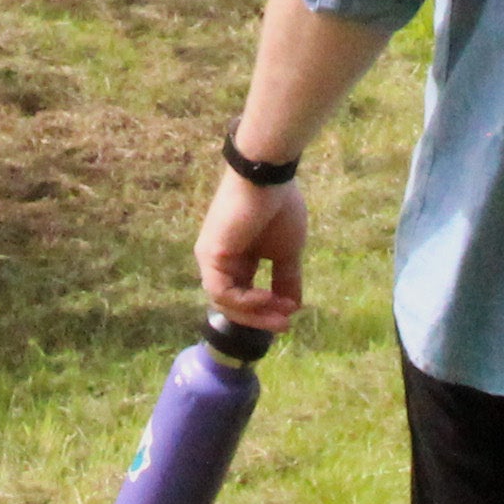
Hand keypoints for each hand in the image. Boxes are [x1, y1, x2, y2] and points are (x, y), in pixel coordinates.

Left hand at [198, 167, 307, 333]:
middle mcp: (220, 263)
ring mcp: (212, 259)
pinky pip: (222, 291)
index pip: (244, 298)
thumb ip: (286, 279)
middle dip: (261, 318)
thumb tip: (293, 308)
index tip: (290, 317)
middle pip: (234, 305)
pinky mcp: (210, 255)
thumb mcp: (287, 252)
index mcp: (237, 261)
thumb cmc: (278, 207)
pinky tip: (267, 297)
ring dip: (254, 313)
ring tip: (281, 313)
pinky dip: (244, 301)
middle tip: (285, 325)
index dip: (265, 312)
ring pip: (225, 302)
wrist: (268, 178)